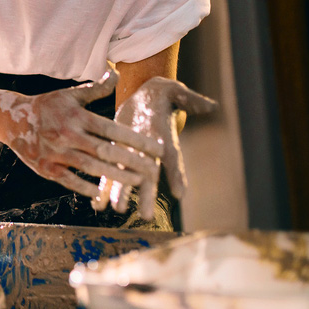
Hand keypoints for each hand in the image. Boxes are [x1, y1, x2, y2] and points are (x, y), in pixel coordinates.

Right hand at [2, 65, 164, 200]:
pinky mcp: (46, 168)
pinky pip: (69, 180)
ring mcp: (56, 153)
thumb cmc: (46, 106)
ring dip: (115, 176)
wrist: (11, 119)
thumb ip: (95, 88)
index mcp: (77, 116)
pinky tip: (102, 194)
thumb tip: (116, 72)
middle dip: (132, 161)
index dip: (136, 140)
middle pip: (105, 150)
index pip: (112, 129)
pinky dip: (85, 187)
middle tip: (154, 170)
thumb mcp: (69, 95)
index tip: (157, 149)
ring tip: (138, 182)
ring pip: (91, 167)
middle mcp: (68, 134)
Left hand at [95, 77, 215, 219]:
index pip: (172, 159)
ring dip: (121, 193)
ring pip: (127, 177)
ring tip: (116, 210)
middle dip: (146, 194)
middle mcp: (150, 152)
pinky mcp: (117, 152)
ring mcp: (133, 154)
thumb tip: (211, 105)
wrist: (148, 96)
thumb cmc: (165, 94)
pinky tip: (97, 204)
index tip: (178, 193)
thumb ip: (191, 100)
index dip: (176, 175)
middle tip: (145, 216)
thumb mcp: (177, 92)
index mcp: (164, 138)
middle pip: (149, 175)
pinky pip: (109, 172)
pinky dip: (104, 188)